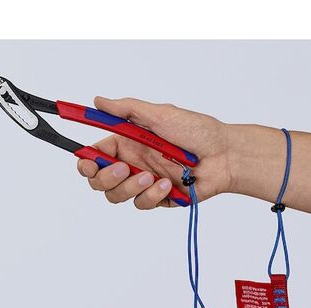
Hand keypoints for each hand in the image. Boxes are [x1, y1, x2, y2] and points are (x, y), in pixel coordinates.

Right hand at [76, 97, 231, 208]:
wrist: (224, 156)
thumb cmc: (197, 131)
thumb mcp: (160, 114)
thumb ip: (127, 111)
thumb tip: (98, 101)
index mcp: (128, 143)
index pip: (95, 155)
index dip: (86, 161)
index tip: (87, 161)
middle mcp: (132, 164)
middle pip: (99, 180)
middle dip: (105, 177)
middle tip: (123, 168)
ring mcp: (144, 183)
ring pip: (116, 196)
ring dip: (130, 187)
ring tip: (152, 176)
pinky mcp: (157, 198)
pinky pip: (141, 204)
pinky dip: (152, 195)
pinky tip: (168, 184)